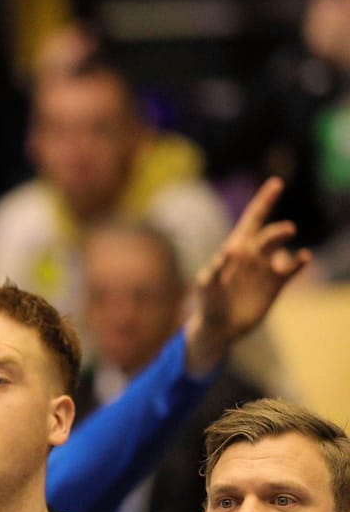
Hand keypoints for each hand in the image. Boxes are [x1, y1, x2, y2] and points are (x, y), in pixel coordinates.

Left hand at [183, 177, 310, 373]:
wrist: (219, 328)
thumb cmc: (207, 304)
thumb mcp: (206, 287)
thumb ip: (215, 270)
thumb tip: (229, 250)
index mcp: (234, 249)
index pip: (251, 220)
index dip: (264, 202)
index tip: (276, 183)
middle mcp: (252, 255)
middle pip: (268, 236)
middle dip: (277, 232)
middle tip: (287, 231)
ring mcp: (265, 268)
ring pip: (280, 249)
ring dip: (285, 244)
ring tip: (290, 245)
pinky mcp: (275, 284)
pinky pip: (291, 269)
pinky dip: (299, 262)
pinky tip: (303, 258)